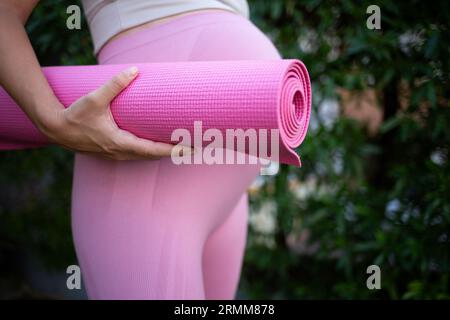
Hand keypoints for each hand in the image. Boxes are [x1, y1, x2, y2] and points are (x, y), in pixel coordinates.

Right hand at [41, 66, 186, 159]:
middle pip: (154, 156)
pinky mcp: (113, 152)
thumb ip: (114, 85)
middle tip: (195, 145)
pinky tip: (159, 146)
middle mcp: (121, 152)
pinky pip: (139, 155)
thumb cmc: (75, 115)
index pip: (154, 150)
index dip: (174, 149)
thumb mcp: (94, 99)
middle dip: (175, 152)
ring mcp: (117, 155)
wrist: (57, 129)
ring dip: (164, 153)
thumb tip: (133, 70)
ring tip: (182, 146)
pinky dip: (153, 152)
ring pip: (147, 157)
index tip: (191, 147)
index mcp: (120, 143)